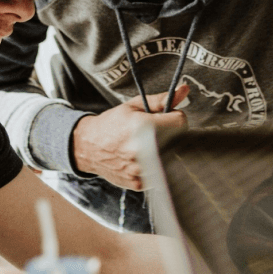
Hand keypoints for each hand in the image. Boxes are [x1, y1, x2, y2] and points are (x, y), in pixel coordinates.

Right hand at [71, 86, 187, 190]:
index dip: (174, 118)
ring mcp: (141, 170)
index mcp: (142, 127)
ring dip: (163, 151)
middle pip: (177, 141)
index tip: (165, 119)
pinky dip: (154, 166)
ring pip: (170, 158)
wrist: (88, 146)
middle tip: (154, 132)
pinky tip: (141, 159)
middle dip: (170, 135)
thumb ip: (161, 100)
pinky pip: (159, 173)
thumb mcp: (133, 106)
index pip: (181, 122)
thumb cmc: (111, 124)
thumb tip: (184, 90)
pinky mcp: (139, 183)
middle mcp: (142, 150)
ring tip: (146, 145)